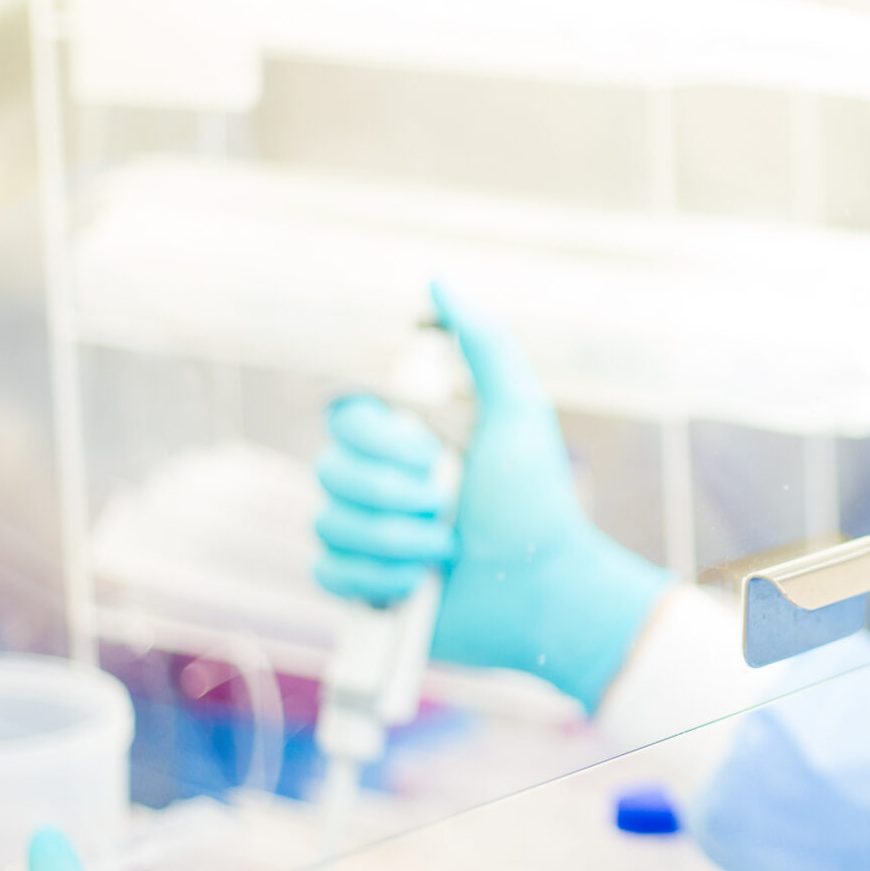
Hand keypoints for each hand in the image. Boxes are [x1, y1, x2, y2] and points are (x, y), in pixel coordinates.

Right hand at [314, 283, 669, 709]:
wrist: (542, 590)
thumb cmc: (537, 502)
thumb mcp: (518, 412)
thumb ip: (484, 343)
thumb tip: (439, 280)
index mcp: (405, 443)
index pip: (341, 419)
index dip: (378, 442)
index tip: (432, 454)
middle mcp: (378, 486)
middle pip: (327, 472)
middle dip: (393, 495)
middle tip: (448, 507)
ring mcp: (366, 538)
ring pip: (327, 524)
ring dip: (396, 541)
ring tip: (446, 552)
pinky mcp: (361, 589)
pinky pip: (327, 573)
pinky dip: (378, 580)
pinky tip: (419, 587)